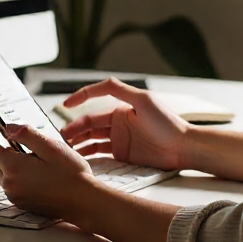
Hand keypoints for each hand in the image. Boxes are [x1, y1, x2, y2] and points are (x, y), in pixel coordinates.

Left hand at [0, 117, 94, 220]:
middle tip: (23, 139)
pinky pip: (11, 184)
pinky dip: (17, 174)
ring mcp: (15, 195)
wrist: (83, 202)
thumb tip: (8, 127)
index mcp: (13, 167)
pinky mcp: (21, 202)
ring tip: (34, 156)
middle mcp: (9, 184)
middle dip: (0, 146)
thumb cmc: (71, 174)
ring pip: (1, 173)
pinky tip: (38, 171)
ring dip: (9, 161)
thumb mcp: (51, 146)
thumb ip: (26, 134)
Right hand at [60, 78, 189, 170]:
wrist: (182, 148)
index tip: (65, 103)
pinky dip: (88, 155)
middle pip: (89, 122)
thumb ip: (121, 90)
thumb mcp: (143, 100)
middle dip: (73, 127)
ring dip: (78, 142)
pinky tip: (78, 159)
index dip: (80, 98)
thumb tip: (99, 82)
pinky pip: (100, 154)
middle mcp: (118, 121)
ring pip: (91, 139)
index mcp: (121, 106)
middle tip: (60, 136)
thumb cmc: (167, 122)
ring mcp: (119, 138)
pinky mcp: (122, 154)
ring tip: (64, 148)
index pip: (95, 98)